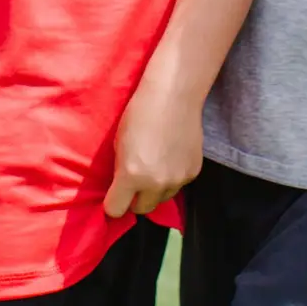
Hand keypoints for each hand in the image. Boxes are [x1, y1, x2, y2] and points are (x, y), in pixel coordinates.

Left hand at [103, 80, 202, 218]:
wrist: (173, 96)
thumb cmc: (138, 113)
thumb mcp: (119, 144)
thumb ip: (120, 170)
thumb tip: (122, 186)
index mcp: (132, 175)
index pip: (115, 210)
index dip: (112, 204)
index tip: (113, 195)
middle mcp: (156, 183)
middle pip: (142, 209)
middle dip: (135, 199)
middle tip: (134, 182)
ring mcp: (177, 180)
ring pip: (162, 198)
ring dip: (155, 190)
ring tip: (155, 166)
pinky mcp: (193, 173)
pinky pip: (178, 186)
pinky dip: (172, 178)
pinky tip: (171, 157)